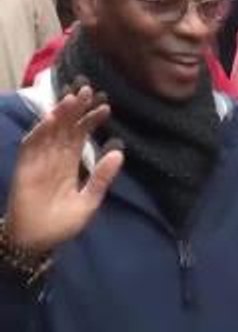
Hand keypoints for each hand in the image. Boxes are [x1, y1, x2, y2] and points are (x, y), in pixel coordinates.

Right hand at [4, 84, 122, 254]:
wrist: (35, 242)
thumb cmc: (61, 223)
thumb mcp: (89, 201)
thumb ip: (102, 178)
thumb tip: (119, 151)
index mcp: (71, 164)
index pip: (81, 136)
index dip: (91, 120)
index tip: (106, 106)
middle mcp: (55, 158)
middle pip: (66, 128)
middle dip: (77, 109)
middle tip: (89, 89)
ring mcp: (39, 161)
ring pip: (50, 132)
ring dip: (60, 114)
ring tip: (73, 98)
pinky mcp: (24, 168)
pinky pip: (31, 146)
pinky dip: (40, 131)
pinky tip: (52, 119)